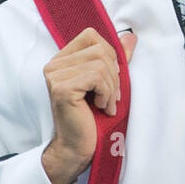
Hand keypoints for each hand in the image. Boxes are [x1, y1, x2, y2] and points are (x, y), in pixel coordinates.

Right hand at [41, 27, 136, 183]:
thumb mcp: (108, 82)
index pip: (91, 35)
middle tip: (111, 96)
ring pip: (100, 63)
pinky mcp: (61, 88)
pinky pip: (97, 77)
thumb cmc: (92, 117)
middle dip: (114, 74)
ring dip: (111, 87)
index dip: (109, 53)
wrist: (77, 148)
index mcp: (62, 60)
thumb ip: (116, 58)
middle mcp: (54, 65)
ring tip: (106, 104)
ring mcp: (55, 76)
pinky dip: (106, 94)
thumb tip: (130, 36)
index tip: (110, 78)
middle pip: (100, 49)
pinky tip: (101, 108)